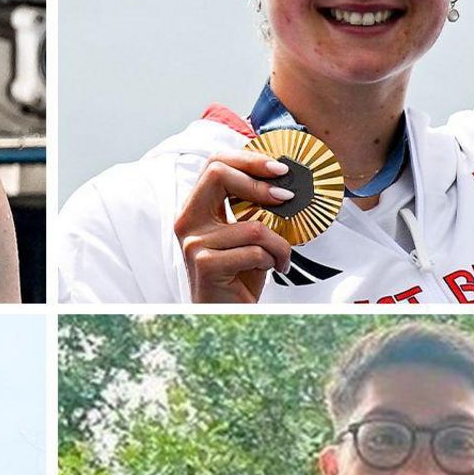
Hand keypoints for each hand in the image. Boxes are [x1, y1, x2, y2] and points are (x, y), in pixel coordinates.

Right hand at [173, 147, 296, 302]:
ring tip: (279, 258)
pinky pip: (255, 252)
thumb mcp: (244, 233)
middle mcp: (187, 222)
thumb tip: (281, 178)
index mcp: (195, 209)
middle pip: (219, 174)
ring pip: (253, 225)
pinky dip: (274, 261)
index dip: (249, 160)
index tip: (280, 169)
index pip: (214, 164)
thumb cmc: (239, 274)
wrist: (228, 314)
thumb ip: (251, 206)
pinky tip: (272, 270)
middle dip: (260, 183)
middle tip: (286, 197)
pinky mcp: (206, 264)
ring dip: (278, 244)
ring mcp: (194, 243)